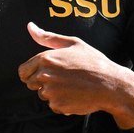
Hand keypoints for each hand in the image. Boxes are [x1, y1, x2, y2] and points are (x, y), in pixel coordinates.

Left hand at [17, 23, 133, 129]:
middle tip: (64, 78)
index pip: (23, 71)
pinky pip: (53, 106)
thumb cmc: (93, 62)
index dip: (33, 72)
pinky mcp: (58, 105)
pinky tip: (76, 95)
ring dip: (53, 93)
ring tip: (72, 86)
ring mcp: (50, 92)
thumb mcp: (72, 43)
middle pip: (31, 84)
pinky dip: (62, 103)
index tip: (46, 72)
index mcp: (46, 58)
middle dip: (42, 83)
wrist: (110, 85)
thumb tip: (30, 27)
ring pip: (43, 95)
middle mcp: (45, 75)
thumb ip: (48, 37)